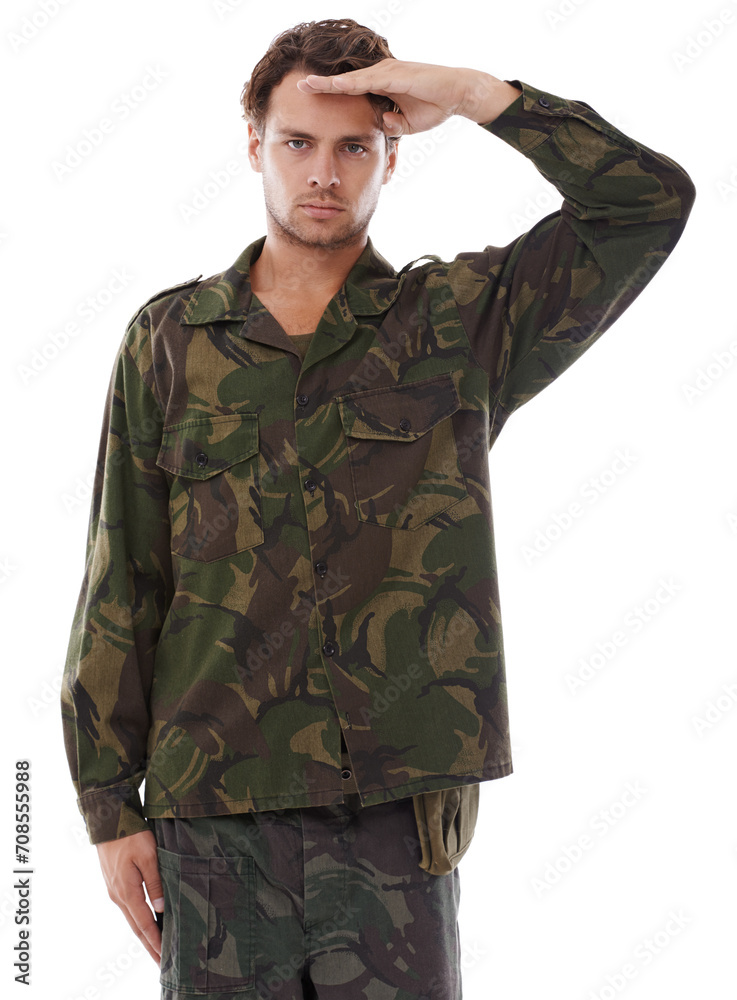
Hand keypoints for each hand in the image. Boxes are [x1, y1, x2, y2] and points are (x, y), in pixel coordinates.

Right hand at [96, 829, 163, 964]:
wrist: (108, 820)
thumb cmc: (130, 834)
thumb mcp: (148, 855)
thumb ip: (155, 881)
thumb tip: (161, 908)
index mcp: (127, 891)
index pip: (144, 923)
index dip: (155, 941)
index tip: (165, 957)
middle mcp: (118, 896)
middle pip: (136, 928)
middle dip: (149, 946)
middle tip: (162, 964)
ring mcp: (115, 891)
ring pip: (132, 919)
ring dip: (144, 936)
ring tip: (156, 949)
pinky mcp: (115, 884)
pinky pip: (129, 910)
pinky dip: (138, 922)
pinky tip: (146, 924)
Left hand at [296, 58, 518, 133]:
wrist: (457, 95)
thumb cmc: (434, 105)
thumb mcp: (406, 124)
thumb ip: (391, 124)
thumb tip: (381, 125)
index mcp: (380, 85)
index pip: (348, 89)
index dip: (328, 92)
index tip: (308, 97)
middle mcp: (380, 74)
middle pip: (345, 80)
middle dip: (321, 83)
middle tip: (298, 86)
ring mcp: (387, 72)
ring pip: (352, 78)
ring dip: (330, 81)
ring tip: (308, 84)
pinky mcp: (396, 75)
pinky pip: (369, 80)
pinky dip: (351, 83)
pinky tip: (335, 84)